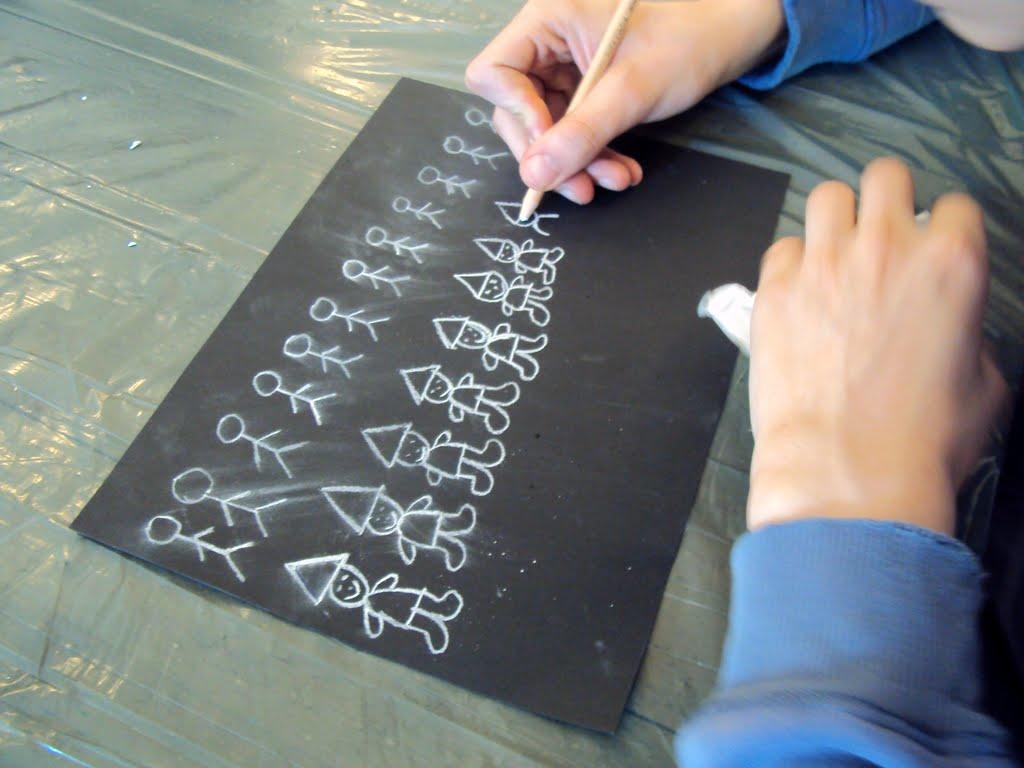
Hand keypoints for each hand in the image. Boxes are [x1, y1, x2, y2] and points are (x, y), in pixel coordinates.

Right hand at [465, 0, 783, 203]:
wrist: (732, 37)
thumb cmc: (688, 41)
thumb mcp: (632, 90)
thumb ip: (581, 134)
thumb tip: (534, 176)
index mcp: (547, 19)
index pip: (493, 73)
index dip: (516, 114)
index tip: (551, 144)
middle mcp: (547, 43)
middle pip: (514, 110)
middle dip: (551, 153)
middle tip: (582, 186)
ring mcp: (563, 69)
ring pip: (545, 130)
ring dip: (577, 163)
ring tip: (615, 180)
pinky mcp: (583, 90)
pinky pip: (572, 133)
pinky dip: (593, 156)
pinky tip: (620, 170)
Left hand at [748, 158, 1007, 535]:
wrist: (846, 472)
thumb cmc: (924, 440)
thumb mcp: (985, 384)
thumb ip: (968, 332)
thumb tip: (950, 328)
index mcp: (952, 262)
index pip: (955, 205)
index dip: (944, 228)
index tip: (932, 250)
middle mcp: (887, 247)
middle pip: (885, 176)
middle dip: (886, 200)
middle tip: (880, 236)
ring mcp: (823, 264)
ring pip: (826, 196)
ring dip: (836, 220)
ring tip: (835, 255)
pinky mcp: (774, 289)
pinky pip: (783, 247)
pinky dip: (792, 263)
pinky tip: (799, 292)